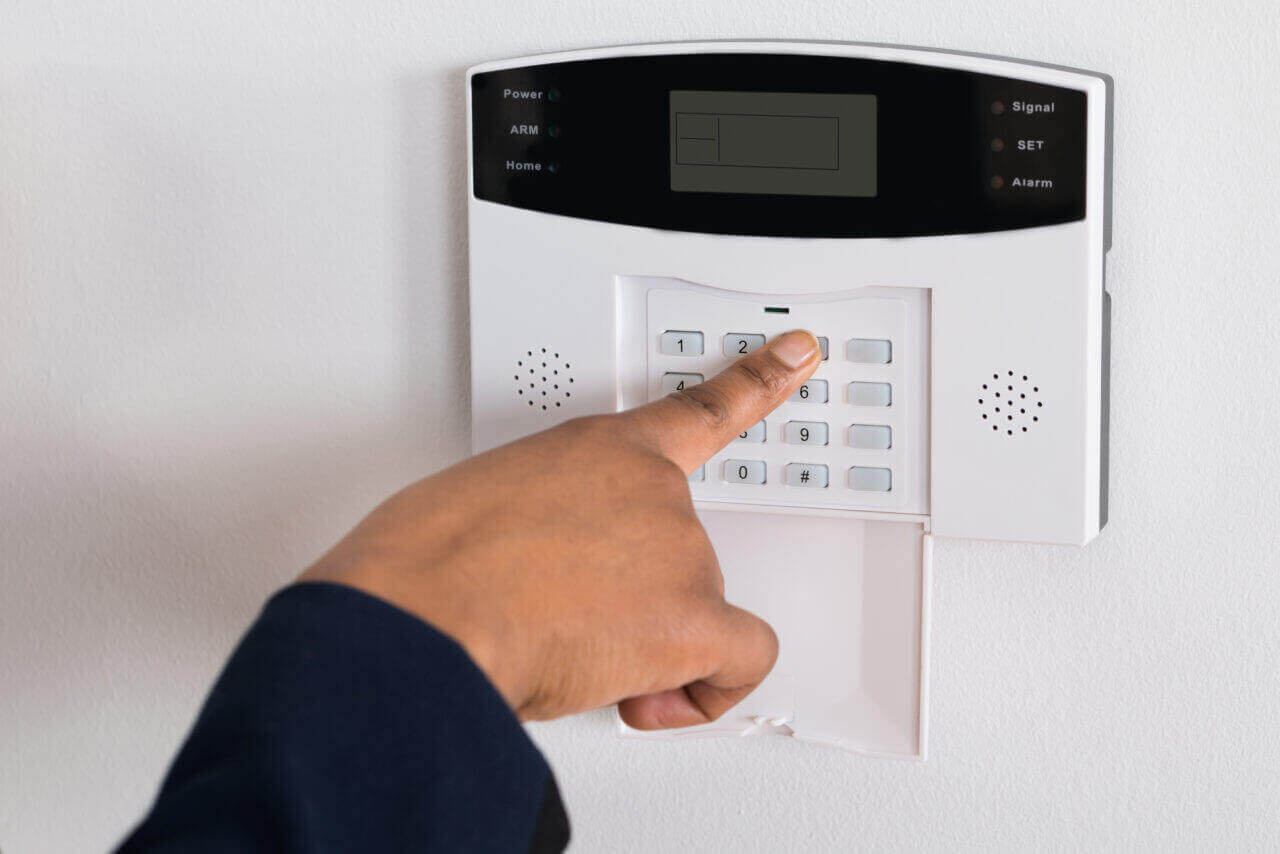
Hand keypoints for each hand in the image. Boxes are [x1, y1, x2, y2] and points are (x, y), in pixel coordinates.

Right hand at [301, 330, 821, 728]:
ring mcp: (679, 551)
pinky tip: (652, 699)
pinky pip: (742, 660)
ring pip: (696, 612)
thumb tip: (532, 573)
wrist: (419, 614)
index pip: (697, 410)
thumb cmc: (422, 567)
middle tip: (568, 620)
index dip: (756, 380)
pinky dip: (705, 693)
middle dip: (636, 597)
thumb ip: (538, 519)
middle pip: (683, 552)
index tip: (796, 355)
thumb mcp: (478, 505)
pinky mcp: (689, 618)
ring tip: (569, 652)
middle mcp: (654, 491)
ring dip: (646, 644)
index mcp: (600, 449)